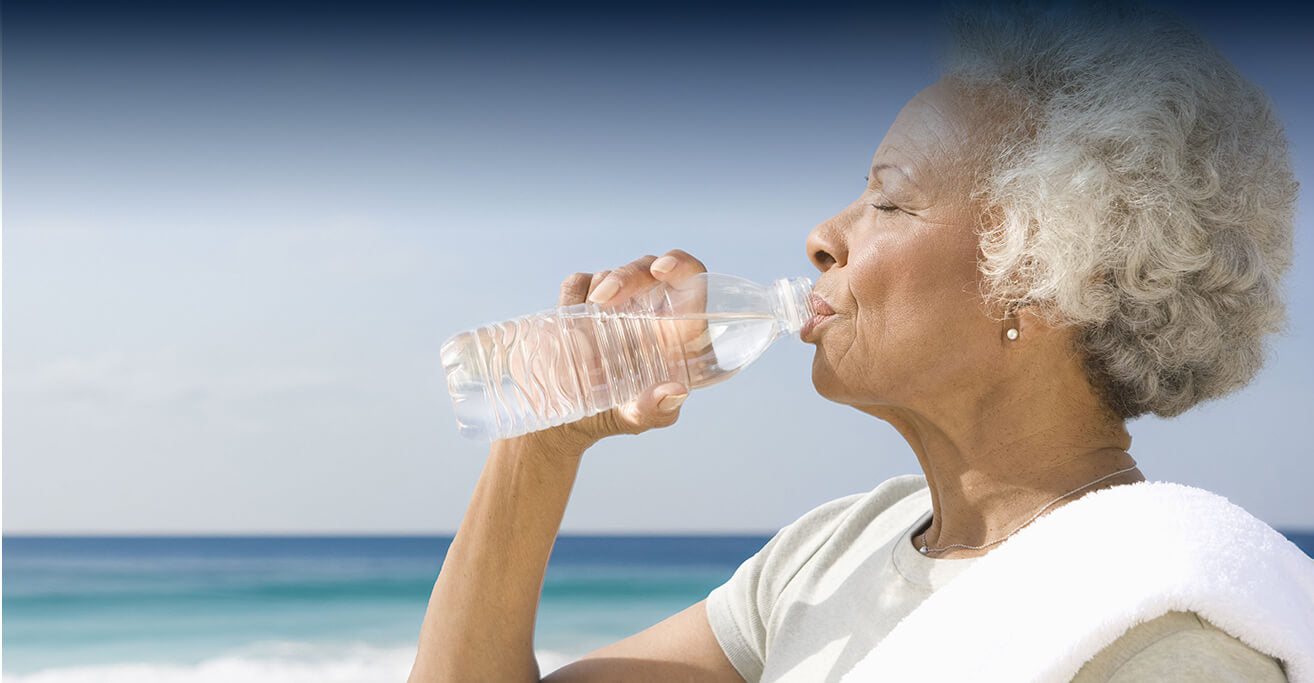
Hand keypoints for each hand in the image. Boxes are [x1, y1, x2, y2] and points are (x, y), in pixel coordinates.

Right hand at [545, 250, 709, 445]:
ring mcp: (615, 304)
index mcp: (676, 330)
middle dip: (626, 275)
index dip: (682, 265)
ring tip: (586, 323)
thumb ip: (658, 409)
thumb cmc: (619, 415)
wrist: (571, 419)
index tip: (661, 269)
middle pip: (647, 268)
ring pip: (611, 273)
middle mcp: (649, 310)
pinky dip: (573, 293)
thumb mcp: (641, 418)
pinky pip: (578, 283)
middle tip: (604, 299)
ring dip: (598, 288)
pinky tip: (568, 315)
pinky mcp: (582, 304)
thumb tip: (675, 391)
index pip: (691, 280)